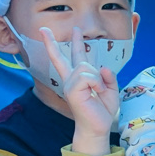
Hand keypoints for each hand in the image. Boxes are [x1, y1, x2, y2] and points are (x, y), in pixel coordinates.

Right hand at [41, 27, 118, 155]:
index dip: (59, 44)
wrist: (98, 127)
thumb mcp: (111, 89)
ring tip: (99, 90)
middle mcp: (71, 79)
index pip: (70, 57)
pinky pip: (88, 75)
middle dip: (53, 42)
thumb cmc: (103, 110)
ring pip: (86, 65)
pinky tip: (96, 92)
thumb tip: (103, 67)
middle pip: (63, 56)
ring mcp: (69, 84)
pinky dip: (97, 82)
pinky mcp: (71, 89)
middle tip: (43, 29)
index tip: (46, 31)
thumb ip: (108, 76)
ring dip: (98, 78)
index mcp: (79, 78)